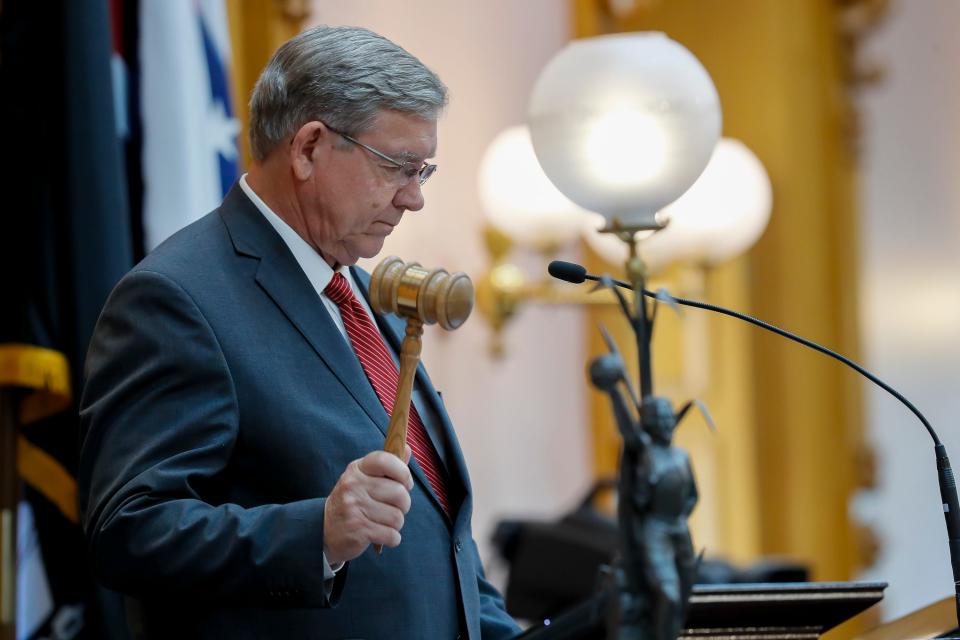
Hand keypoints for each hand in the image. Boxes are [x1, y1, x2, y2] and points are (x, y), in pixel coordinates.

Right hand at [323, 446, 412, 564]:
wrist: (323, 530)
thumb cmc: (352, 502)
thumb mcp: (364, 480)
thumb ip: (387, 466)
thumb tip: (407, 448)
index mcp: (357, 469)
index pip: (385, 460)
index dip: (403, 472)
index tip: (406, 483)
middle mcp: (353, 485)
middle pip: (399, 493)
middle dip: (404, 505)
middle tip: (394, 508)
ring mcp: (354, 507)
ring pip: (397, 517)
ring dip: (396, 524)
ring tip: (384, 522)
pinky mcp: (357, 530)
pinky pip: (392, 535)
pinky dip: (392, 538)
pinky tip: (382, 535)